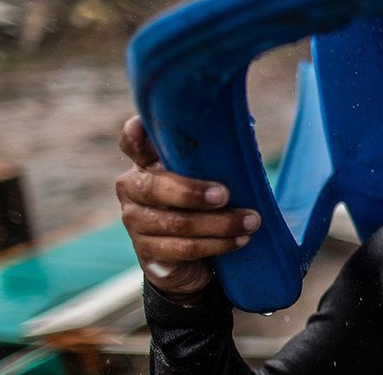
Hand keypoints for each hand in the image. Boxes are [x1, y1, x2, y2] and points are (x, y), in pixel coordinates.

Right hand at [115, 116, 259, 303]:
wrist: (194, 259)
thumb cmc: (205, 205)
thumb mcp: (206, 178)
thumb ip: (212, 160)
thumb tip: (242, 138)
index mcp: (147, 164)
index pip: (132, 144)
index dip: (135, 135)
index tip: (141, 124)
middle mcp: (133, 190)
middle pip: (154, 188)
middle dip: (192, 192)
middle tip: (225, 195)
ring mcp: (136, 223)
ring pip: (176, 223)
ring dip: (219, 224)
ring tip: (250, 221)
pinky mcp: (148, 253)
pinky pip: (184, 249)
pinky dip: (217, 244)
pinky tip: (240, 240)